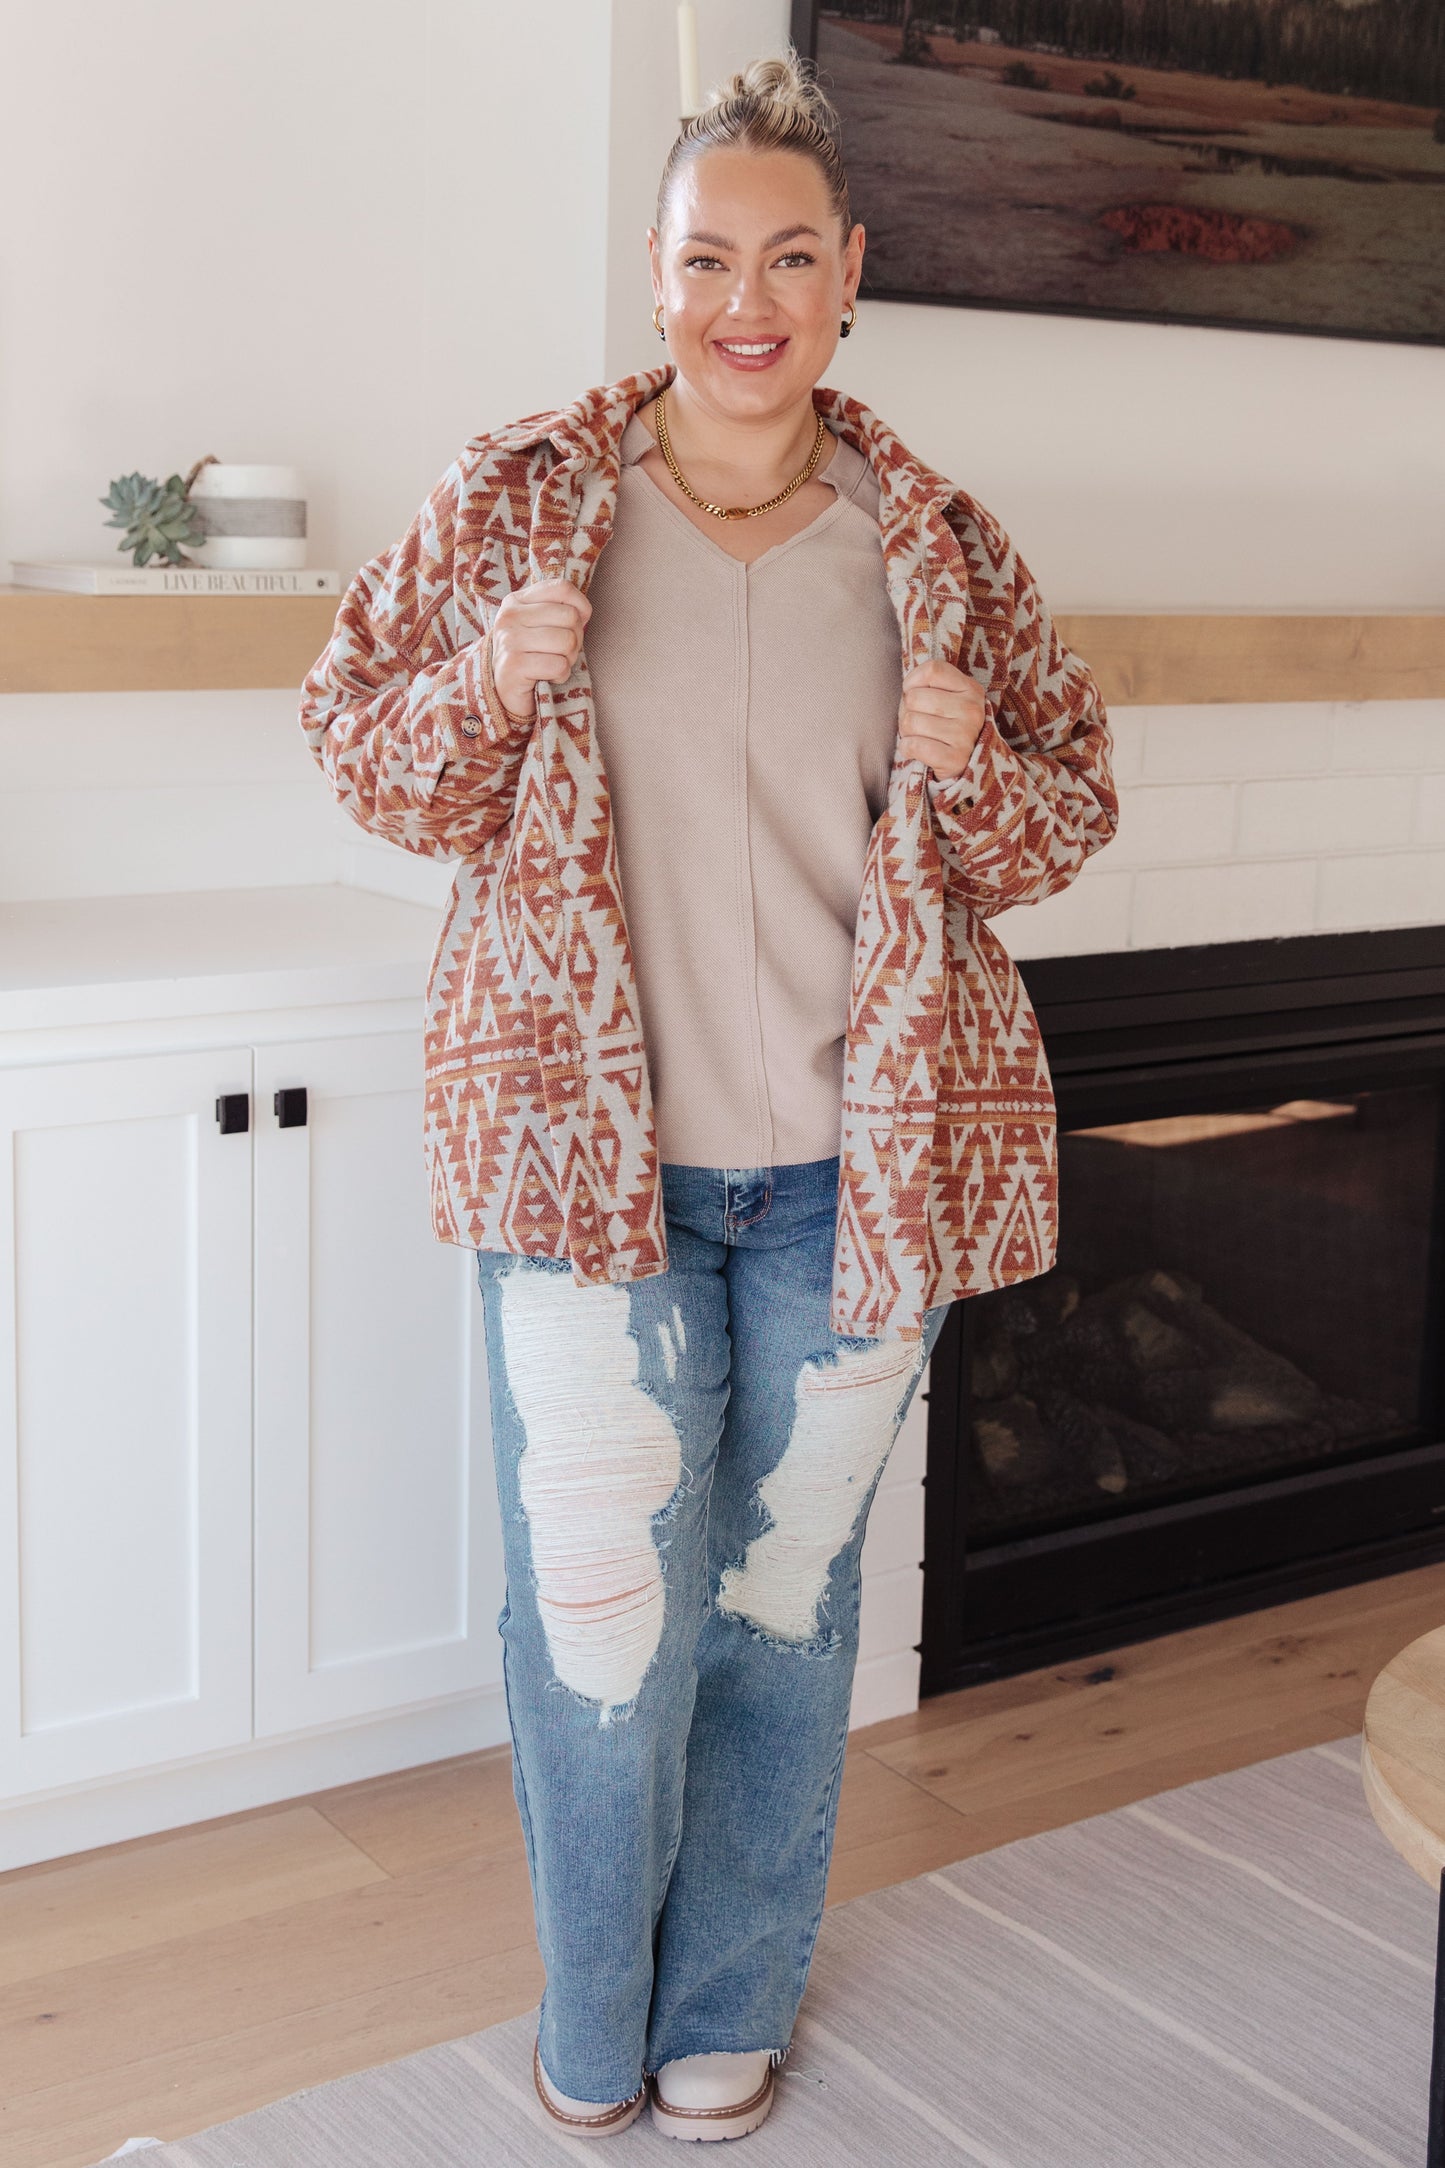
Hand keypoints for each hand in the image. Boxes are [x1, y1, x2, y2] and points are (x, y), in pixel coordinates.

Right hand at [490, 580, 591, 717]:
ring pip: (567, 641)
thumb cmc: (531, 656)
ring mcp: (509, 640)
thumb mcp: (540, 625)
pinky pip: (559, 665)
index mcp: (517, 601)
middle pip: (569, 616)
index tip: (575, 624)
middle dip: (575, 639)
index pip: (562, 588)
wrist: (504, 692)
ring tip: (553, 664)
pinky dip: (560, 675)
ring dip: (568, 659)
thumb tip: (584, 611)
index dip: (580, 606)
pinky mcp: (513, 666)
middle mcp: (510, 616)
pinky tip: (547, 677)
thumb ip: (559, 609)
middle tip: (560, 652)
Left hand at [897, 659, 988, 781]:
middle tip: (917, 721)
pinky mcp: (955, 760)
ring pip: (910, 722)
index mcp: (971, 689)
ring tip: (919, 736)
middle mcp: (972, 710)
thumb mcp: (948, 697)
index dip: (913, 681)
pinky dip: (907, 748)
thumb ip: (931, 683)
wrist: (964, 764)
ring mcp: (965, 736)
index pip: (932, 670)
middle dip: (906, 711)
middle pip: (914, 698)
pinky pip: (914, 745)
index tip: (915, 693)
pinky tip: (917, 750)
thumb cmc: (946, 725)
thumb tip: (906, 686)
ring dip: (906, 731)